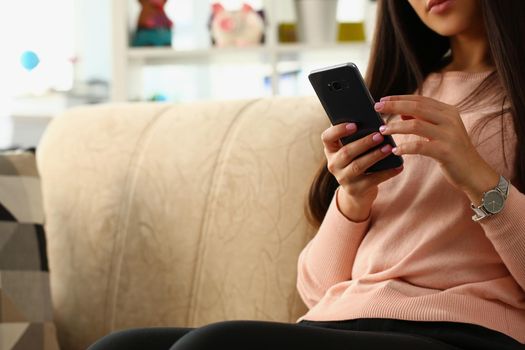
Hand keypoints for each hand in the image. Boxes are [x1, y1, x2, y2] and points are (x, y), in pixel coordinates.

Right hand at [321, 122, 403, 220]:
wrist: (357, 191)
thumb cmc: (358, 160)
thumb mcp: (351, 148)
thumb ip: (356, 135)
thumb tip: (373, 118)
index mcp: (331, 150)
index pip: (327, 137)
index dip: (338, 130)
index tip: (354, 125)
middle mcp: (333, 164)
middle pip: (346, 152)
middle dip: (363, 143)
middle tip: (379, 135)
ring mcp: (343, 178)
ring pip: (358, 166)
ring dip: (374, 156)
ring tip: (388, 148)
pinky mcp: (355, 190)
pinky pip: (372, 180)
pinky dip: (387, 173)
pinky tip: (398, 166)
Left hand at [375, 95, 499, 204]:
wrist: (474, 172)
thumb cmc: (452, 151)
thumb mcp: (440, 131)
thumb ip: (424, 119)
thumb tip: (401, 111)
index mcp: (448, 111)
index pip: (420, 100)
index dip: (399, 98)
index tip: (382, 100)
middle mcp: (449, 119)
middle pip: (416, 107)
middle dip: (394, 106)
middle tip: (377, 108)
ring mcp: (448, 134)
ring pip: (415, 125)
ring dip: (396, 127)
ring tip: (383, 130)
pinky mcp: (445, 151)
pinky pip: (419, 146)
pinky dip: (405, 147)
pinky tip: (395, 150)